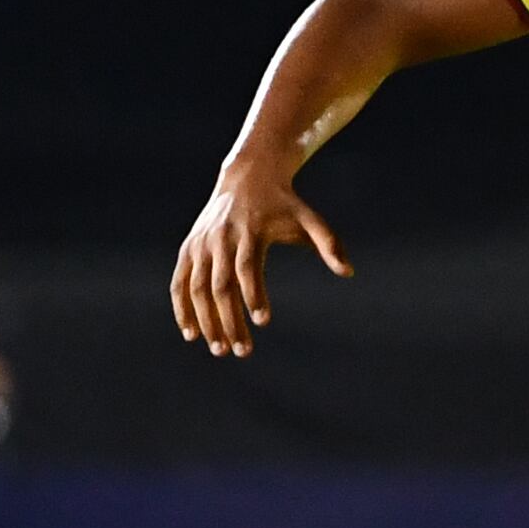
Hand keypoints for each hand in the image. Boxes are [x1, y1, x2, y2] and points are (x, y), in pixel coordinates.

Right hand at [172, 169, 349, 354]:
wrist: (247, 175)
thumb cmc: (283, 203)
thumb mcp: (309, 218)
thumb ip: (329, 244)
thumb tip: (349, 272)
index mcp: (249, 232)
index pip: (247, 268)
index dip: (254, 295)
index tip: (263, 321)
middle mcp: (221, 239)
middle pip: (220, 285)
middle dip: (229, 320)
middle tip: (242, 352)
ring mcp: (201, 244)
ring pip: (197, 287)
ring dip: (205, 320)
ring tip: (219, 350)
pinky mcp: (189, 249)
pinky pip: (180, 281)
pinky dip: (182, 307)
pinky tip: (191, 333)